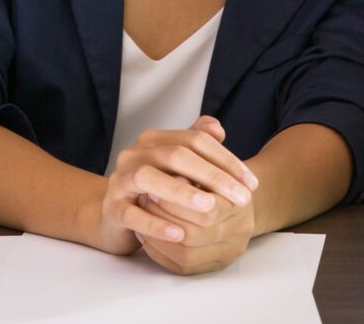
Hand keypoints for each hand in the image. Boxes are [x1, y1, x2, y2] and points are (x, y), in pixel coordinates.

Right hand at [92, 116, 257, 257]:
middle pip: (176, 154)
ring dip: (181, 192)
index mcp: (155, 140)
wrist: (115, 215)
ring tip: (209, 206)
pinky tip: (178, 233)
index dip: (226, 159)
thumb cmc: (154, 190)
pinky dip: (155, 223)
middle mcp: (136, 154)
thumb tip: (218, 129)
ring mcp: (120, 180)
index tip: (251, 184)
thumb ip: (196, 145)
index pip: (196, 139)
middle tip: (242, 198)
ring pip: (148, 178)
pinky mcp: (112, 208)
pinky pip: (131, 214)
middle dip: (213, 176)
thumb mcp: (176, 168)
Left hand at [136, 179, 254, 274]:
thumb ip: (193, 171)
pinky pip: (182, 268)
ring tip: (142, 216)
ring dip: (157, 237)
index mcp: (240, 205)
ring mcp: (227, 253)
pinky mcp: (212, 267)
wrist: (237, 198)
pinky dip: (159, 251)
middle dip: (163, 217)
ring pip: (187, 256)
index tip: (154, 185)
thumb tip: (172, 176)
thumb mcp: (208, 166)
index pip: (207, 211)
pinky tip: (145, 235)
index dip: (176, 200)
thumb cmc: (216, 178)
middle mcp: (239, 233)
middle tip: (144, 199)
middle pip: (195, 235)